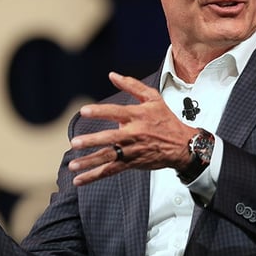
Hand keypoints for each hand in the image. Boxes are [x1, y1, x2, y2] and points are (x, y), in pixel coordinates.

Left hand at [68, 71, 194, 185]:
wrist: (182, 145)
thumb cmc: (166, 120)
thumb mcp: (153, 98)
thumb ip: (132, 85)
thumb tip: (113, 75)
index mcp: (137, 116)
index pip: (115, 112)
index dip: (99, 111)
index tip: (84, 111)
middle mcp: (133, 134)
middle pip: (110, 138)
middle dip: (92, 141)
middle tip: (76, 143)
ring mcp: (131, 150)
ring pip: (108, 157)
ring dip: (89, 162)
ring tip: (73, 165)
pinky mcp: (131, 163)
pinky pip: (111, 170)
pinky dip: (95, 175)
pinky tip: (80, 179)